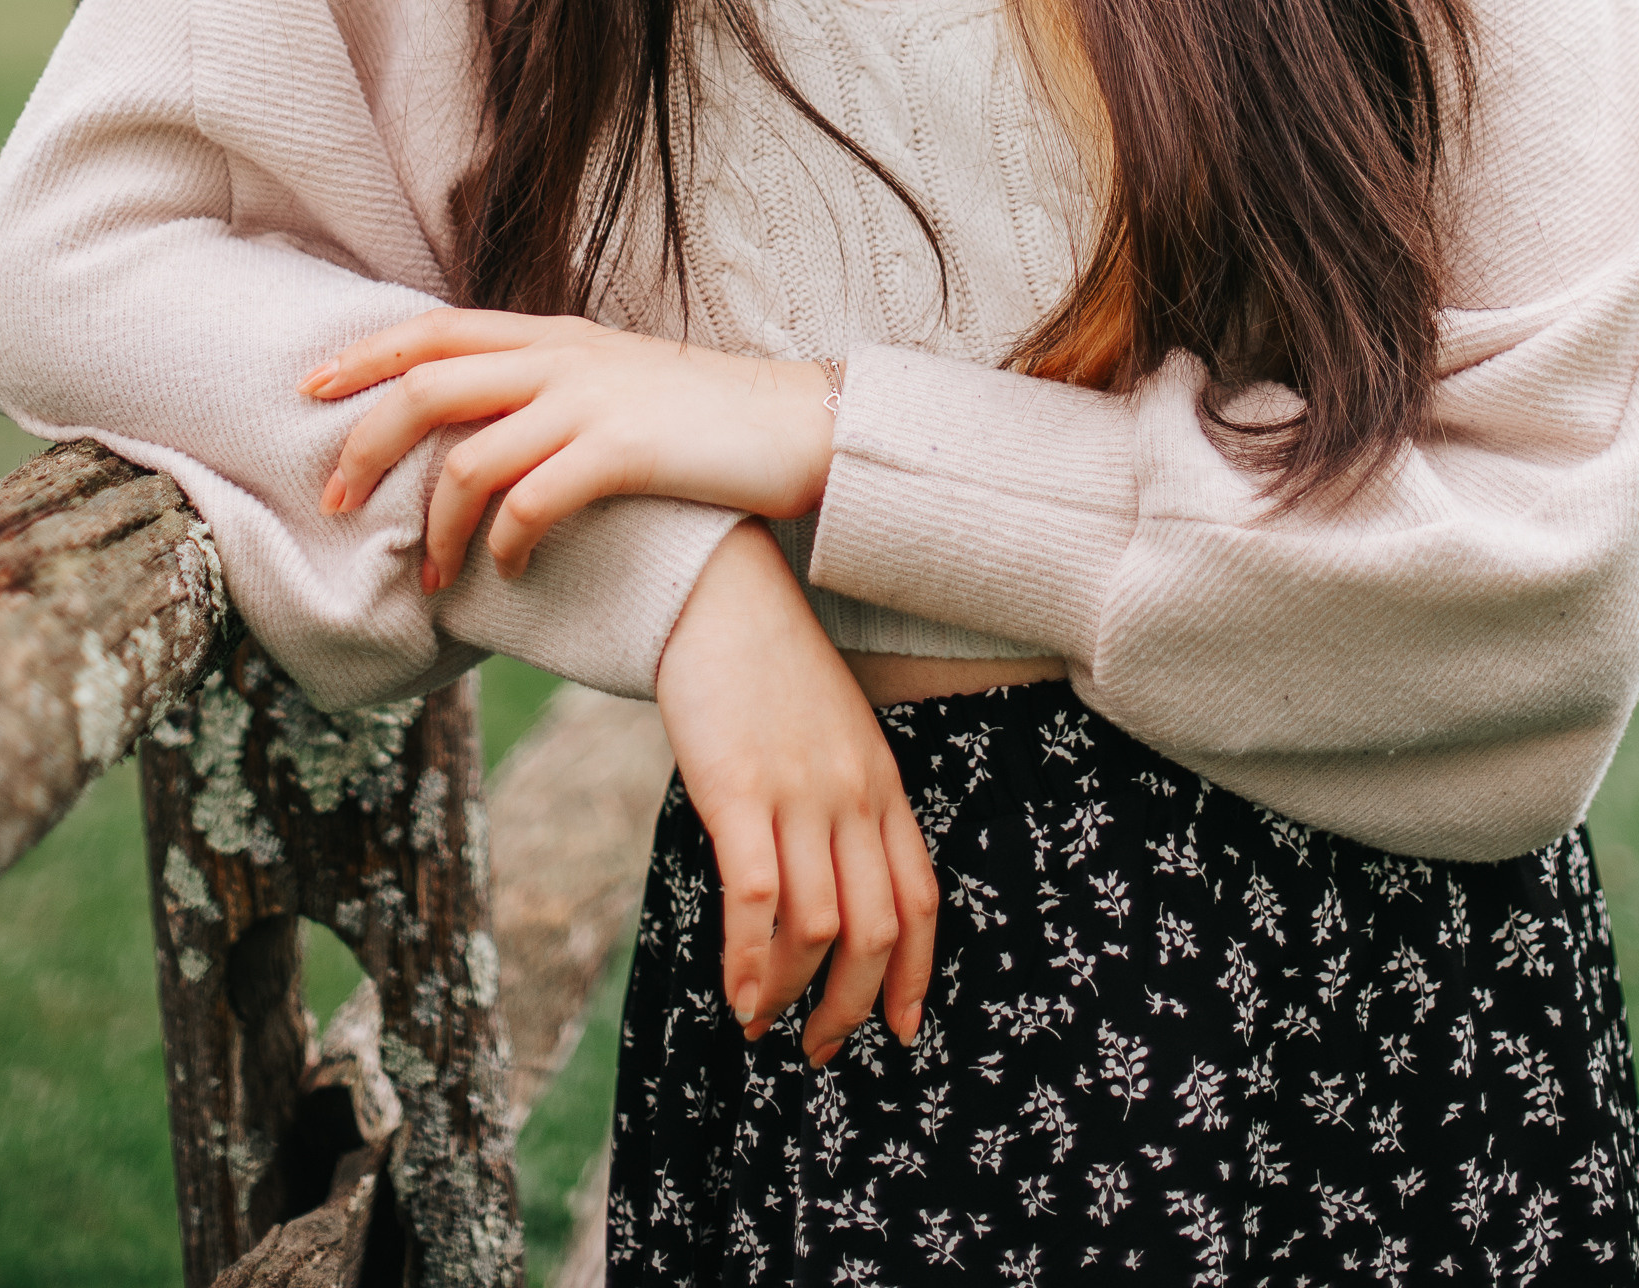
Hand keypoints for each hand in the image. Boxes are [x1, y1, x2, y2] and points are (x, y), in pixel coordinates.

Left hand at [301, 309, 833, 591]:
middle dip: (368, 443)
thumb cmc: (706, 418)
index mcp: (557, 336)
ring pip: (471, 456)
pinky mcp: (626, 450)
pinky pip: (534, 501)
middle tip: (337, 499)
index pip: (436, 328)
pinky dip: (506, 544)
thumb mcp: (617, 381)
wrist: (800, 423)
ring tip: (431, 575)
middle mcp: (565, 357)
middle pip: (430, 383)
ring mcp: (594, 400)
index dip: (365, 353)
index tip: (309, 387)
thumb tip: (480, 426)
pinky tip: (511, 571)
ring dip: (434, 525)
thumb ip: (551, 388)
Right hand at [656, 520, 938, 1067]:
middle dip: (853, 1005)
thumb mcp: (828, 731)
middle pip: (878, 928)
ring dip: (792, 994)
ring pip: (820, 926)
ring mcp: (799, 793)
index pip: (920, 897)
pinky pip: (757, 899)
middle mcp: (852, 794)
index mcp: (881, 781)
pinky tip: (735, 992)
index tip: (901, 1027)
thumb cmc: (765, 664)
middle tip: (821, 1048)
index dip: (915, 973)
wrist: (718, 591)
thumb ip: (838, 797)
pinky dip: (749, 961)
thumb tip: (821, 878)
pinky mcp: (738, 791)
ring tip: (763, 1024)